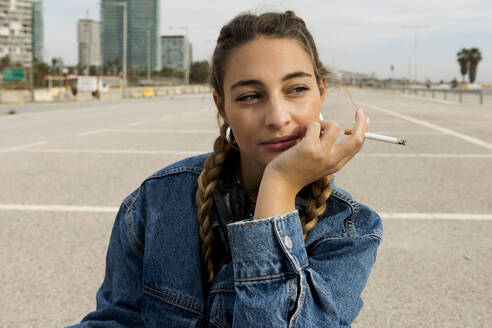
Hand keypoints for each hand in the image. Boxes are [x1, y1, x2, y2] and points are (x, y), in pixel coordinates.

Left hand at [253, 108, 368, 218]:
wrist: (280, 184)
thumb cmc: (294, 171)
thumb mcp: (316, 163)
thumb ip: (326, 150)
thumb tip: (332, 128)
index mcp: (335, 164)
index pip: (356, 146)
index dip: (362, 130)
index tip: (363, 119)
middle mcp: (332, 160)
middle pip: (356, 139)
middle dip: (361, 122)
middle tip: (360, 111)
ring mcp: (321, 154)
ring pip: (333, 126)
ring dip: (321, 122)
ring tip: (308, 130)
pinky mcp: (309, 148)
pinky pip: (314, 125)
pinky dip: (306, 125)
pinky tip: (298, 133)